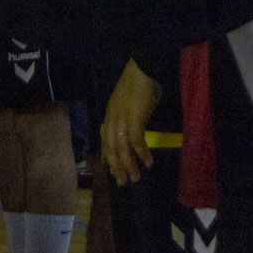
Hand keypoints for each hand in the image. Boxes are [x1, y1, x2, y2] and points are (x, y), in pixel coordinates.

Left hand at [102, 64, 159, 184]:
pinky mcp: (134, 119)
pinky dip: (142, 153)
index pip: (105, 141)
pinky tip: (148, 163)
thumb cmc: (139, 85)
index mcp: (109, 116)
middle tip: (122, 182)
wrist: (141, 70)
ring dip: (128, 165)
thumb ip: (130, 118)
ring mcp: (121, 120)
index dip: (108, 157)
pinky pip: (136, 141)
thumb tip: (136, 130)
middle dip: (116, 167)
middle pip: (110, 148)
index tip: (111, 170)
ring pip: (121, 148)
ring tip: (135, 178)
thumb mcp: (130, 105)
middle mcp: (111, 120)